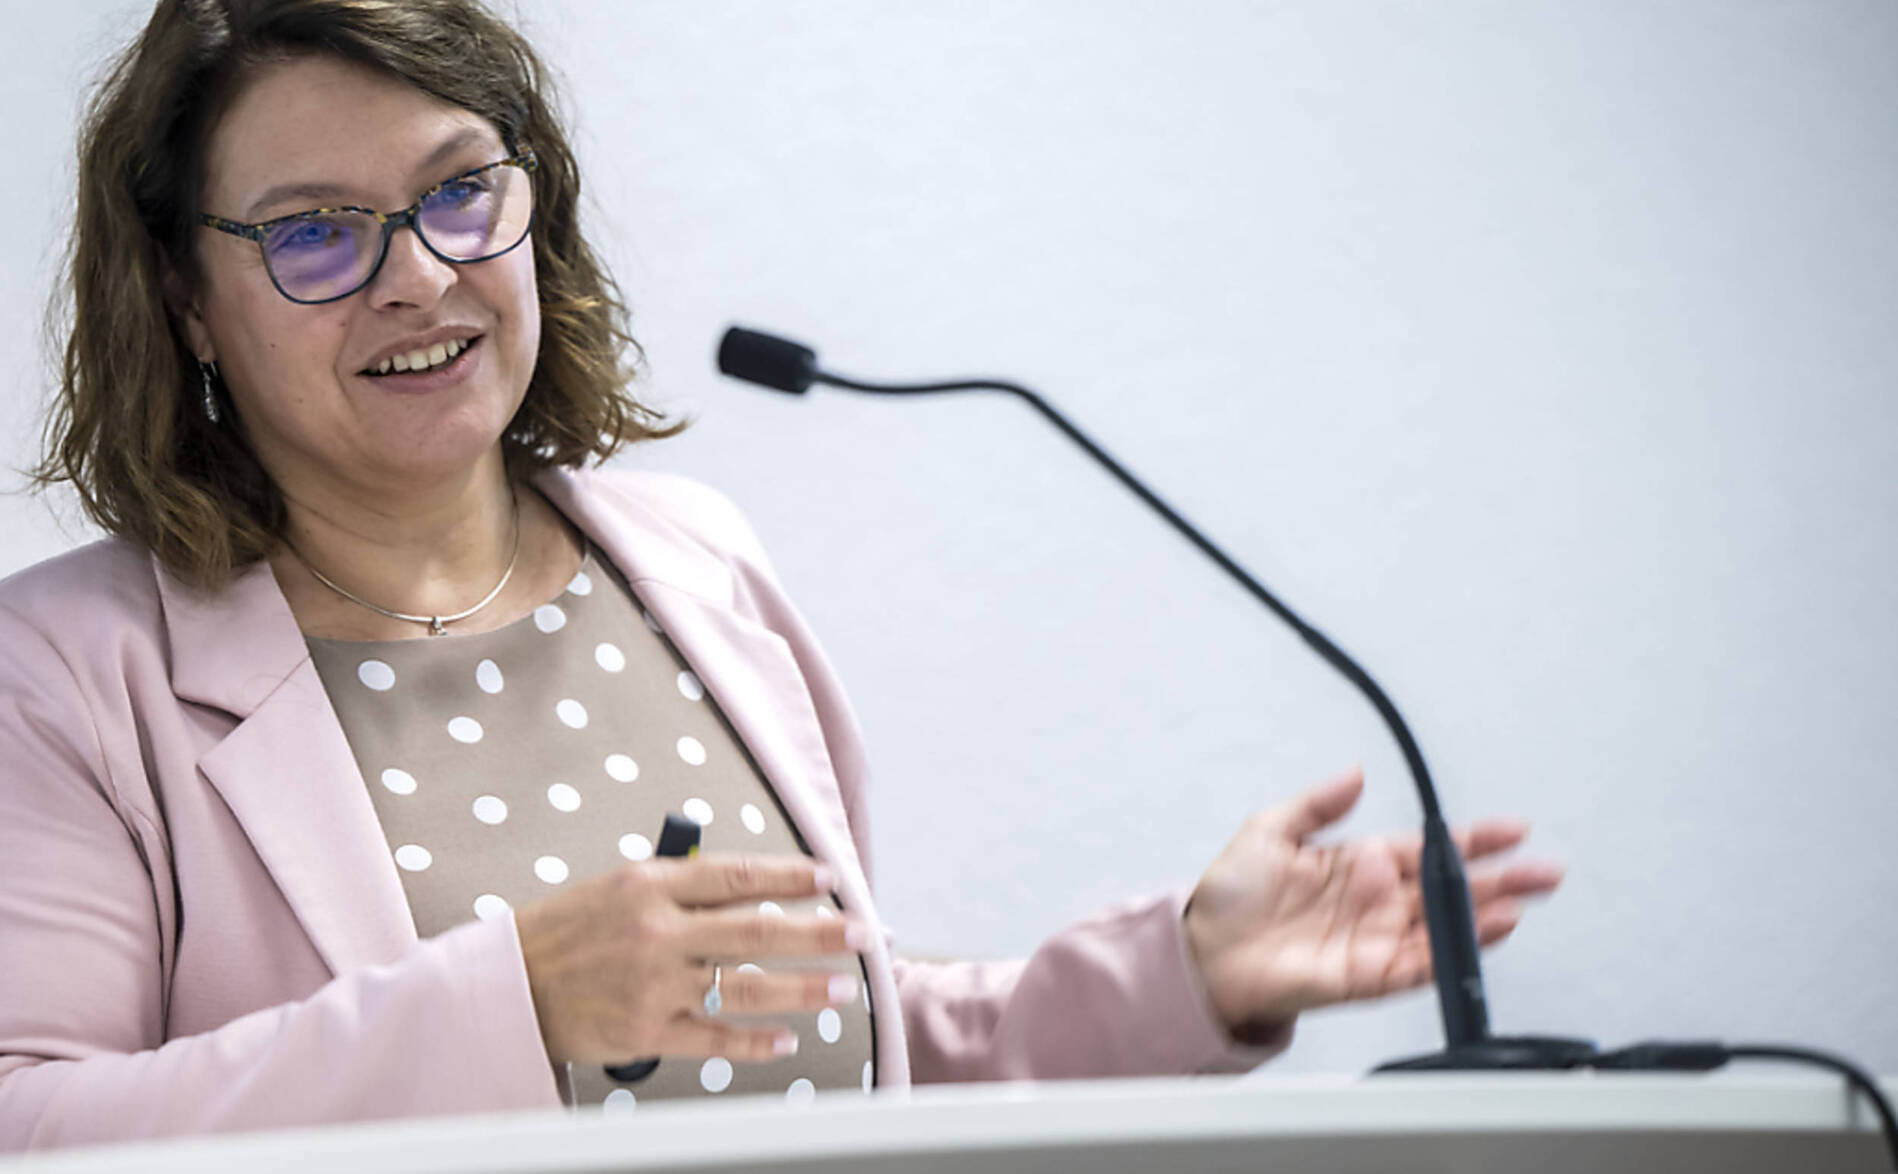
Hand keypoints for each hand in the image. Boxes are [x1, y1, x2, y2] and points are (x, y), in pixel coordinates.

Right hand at [513, 853, 867, 1065]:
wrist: (508, 986)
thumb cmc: (567, 931)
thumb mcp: (618, 886)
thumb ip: (680, 885)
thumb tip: (750, 886)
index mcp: (651, 885)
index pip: (737, 875)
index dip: (790, 876)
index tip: (830, 877)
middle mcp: (658, 932)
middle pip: (757, 930)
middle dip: (819, 932)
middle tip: (863, 933)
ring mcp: (655, 985)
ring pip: (746, 988)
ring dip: (804, 989)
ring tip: (845, 988)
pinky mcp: (647, 1031)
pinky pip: (714, 1038)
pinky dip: (754, 1042)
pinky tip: (787, 1041)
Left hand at [1182, 766, 1562, 1038]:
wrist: (1204, 951)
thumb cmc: (1230, 898)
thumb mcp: (1270, 830)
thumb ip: (1317, 803)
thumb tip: (1356, 773)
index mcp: (1360, 863)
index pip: (1428, 848)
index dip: (1472, 839)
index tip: (1512, 829)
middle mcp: (1377, 901)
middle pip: (1452, 889)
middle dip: (1502, 878)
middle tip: (1546, 869)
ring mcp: (1377, 939)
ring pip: (1447, 926)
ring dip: (1488, 914)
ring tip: (1525, 899)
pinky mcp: (1369, 975)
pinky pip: (1421, 962)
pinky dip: (1455, 950)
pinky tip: (1485, 933)